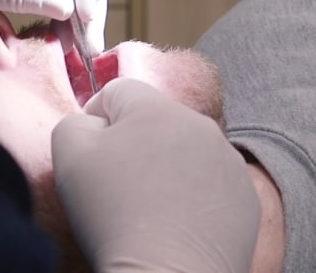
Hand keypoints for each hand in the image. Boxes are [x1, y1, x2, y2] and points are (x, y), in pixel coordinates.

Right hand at [52, 79, 260, 272]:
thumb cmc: (114, 217)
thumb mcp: (69, 158)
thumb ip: (74, 123)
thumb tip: (95, 123)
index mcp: (157, 109)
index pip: (118, 92)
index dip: (97, 119)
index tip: (92, 156)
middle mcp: (200, 125)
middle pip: (156, 120)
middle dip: (135, 143)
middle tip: (119, 186)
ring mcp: (229, 161)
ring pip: (187, 151)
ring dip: (168, 168)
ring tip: (150, 209)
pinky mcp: (246, 196)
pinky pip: (213, 184)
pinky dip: (195, 197)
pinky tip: (178, 224)